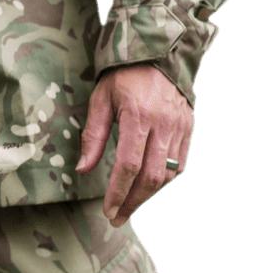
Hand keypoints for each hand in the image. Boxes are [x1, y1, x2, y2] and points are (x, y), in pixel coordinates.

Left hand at [77, 64, 192, 227]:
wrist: (157, 55)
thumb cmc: (122, 77)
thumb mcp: (99, 100)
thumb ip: (92, 136)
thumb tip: (82, 169)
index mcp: (139, 116)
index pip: (129, 165)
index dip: (118, 192)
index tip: (108, 210)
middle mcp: (164, 125)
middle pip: (152, 176)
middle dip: (134, 202)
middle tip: (117, 218)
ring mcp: (180, 128)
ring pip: (169, 174)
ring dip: (149, 195)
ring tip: (130, 206)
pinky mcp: (189, 129)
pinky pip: (180, 164)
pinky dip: (165, 181)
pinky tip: (148, 188)